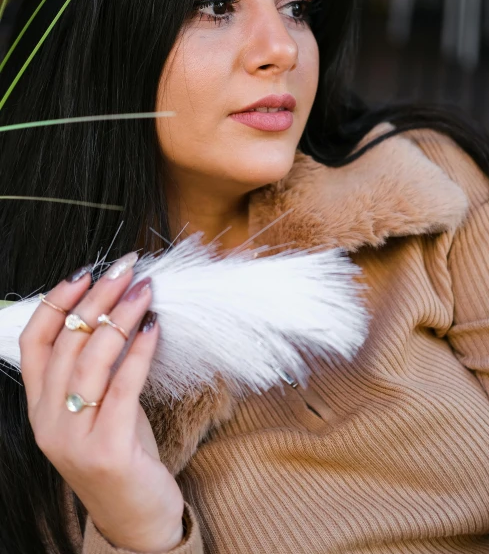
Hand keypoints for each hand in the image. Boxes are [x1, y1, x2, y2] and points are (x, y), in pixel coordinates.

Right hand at [19, 256, 184, 552]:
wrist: (137, 519)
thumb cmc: (122, 452)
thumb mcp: (98, 406)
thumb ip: (96, 367)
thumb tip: (118, 307)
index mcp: (39, 407)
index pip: (32, 343)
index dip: (56, 302)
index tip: (85, 272)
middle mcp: (48, 421)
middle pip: (66, 344)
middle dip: (97, 299)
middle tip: (124, 271)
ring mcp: (73, 438)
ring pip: (91, 361)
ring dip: (120, 318)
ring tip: (144, 290)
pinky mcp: (107, 450)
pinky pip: (122, 387)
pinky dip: (138, 352)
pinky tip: (154, 327)